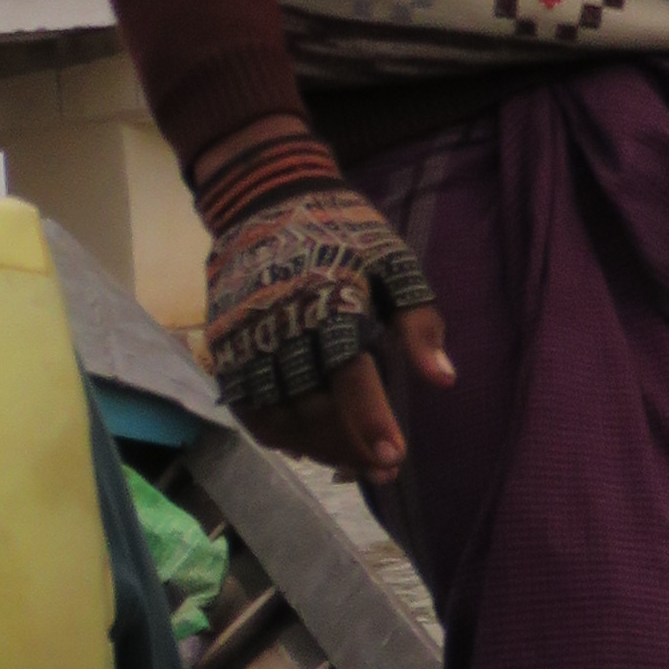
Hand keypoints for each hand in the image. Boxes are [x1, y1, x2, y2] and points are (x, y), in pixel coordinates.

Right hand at [196, 138, 458, 486]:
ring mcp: (246, 339)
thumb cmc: (344, 232)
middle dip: (349, 446)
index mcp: (329, 300)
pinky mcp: (225, 348)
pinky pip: (247, 408)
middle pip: (312, 406)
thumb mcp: (393, 262)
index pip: (349, 374)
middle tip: (385, 468)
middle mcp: (281, 325)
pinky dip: (277, 435)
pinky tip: (308, 445)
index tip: (393, 456)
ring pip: (277, 415)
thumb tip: (443, 380)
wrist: (265, 200)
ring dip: (316, 448)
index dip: (370, 420)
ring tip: (352, 463)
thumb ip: (418, 322)